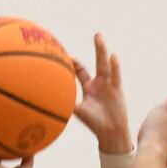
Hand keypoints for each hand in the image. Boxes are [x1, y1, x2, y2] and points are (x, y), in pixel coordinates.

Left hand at [73, 33, 132, 153]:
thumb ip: (68, 104)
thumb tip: (49, 100)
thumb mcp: (79, 112)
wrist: (111, 133)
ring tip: (98, 37)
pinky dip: (114, 66)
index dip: (73, 62)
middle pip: (97, 62)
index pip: (81, 70)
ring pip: (105, 65)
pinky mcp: (117, 89)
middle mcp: (100, 83)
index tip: (65, 53)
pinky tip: (113, 56)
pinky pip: (115, 75)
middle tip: (95, 34)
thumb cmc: (94, 124)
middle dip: (96, 48)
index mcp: (89, 87)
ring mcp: (109, 85)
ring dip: (101, 51)